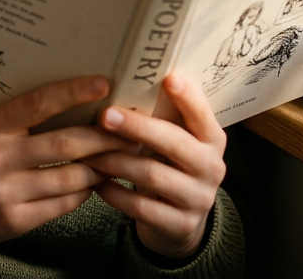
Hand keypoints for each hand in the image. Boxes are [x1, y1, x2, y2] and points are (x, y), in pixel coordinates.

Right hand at [0, 75, 130, 246]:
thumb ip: (22, 115)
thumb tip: (75, 96)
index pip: (38, 104)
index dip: (73, 92)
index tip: (103, 83)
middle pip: (65, 144)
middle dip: (103, 137)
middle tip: (129, 129)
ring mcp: (5, 192)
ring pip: (69, 177)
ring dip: (99, 167)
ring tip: (118, 157)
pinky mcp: (14, 221)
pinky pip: (61, 204)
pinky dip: (83, 192)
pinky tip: (93, 181)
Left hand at [84, 72, 225, 259]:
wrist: (181, 218)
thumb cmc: (171, 162)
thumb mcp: (177, 138)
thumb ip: (166, 115)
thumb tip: (129, 79)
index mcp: (212, 139)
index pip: (202, 114)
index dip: (187, 97)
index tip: (167, 78)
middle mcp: (212, 167)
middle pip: (174, 143)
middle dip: (138, 128)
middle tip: (105, 116)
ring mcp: (199, 199)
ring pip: (152, 176)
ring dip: (116, 162)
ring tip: (89, 153)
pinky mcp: (181, 225)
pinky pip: (142, 208)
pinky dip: (116, 194)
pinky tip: (97, 184)